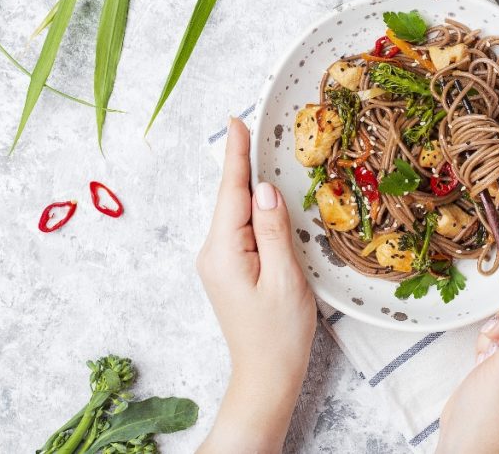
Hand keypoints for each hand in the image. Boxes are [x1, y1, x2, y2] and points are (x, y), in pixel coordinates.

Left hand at [196, 117, 315, 453]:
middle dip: (242, 163)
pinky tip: (262, 196)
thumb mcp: (285, 279)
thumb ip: (273, 230)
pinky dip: (252, 208)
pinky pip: (240, 228)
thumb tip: (263, 189)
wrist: (265, 377)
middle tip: (252, 126)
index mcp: (224, 252)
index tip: (237, 121)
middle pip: (230, 198)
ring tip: (260, 150)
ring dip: (248, 184)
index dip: (237, 155)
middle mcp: (213, 253)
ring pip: (235, 213)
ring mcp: (219, 263)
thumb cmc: (279, 335)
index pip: (232, 192)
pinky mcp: (230, 270)